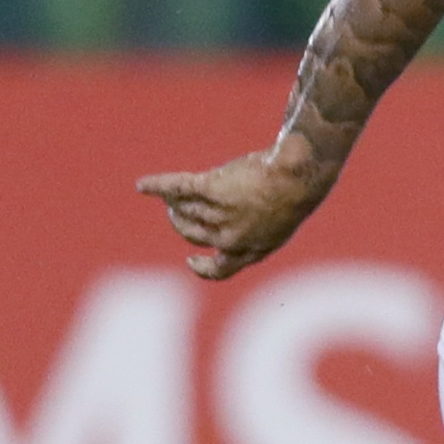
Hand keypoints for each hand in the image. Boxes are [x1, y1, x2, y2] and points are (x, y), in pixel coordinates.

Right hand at [136, 150, 334, 281]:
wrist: (300, 173)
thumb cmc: (297, 192)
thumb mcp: (281, 221)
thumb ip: (257, 232)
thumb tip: (238, 229)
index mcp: (250, 251)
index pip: (220, 270)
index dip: (203, 268)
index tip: (191, 261)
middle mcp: (231, 238)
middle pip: (194, 234)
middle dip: (182, 223)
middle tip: (178, 210)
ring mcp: (220, 214)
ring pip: (186, 210)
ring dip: (175, 201)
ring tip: (172, 194)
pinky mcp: (211, 189)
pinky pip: (177, 188)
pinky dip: (158, 186)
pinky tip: (143, 185)